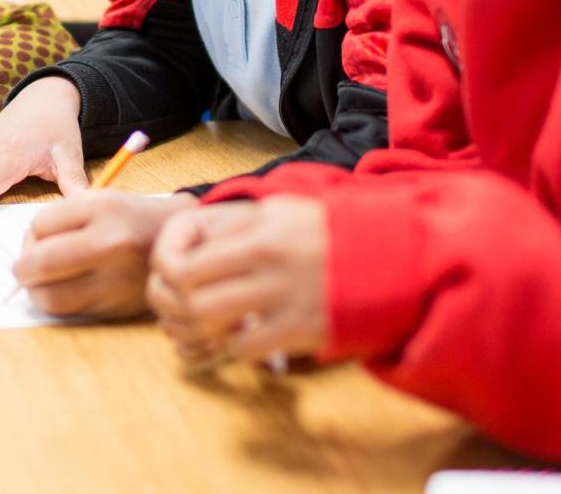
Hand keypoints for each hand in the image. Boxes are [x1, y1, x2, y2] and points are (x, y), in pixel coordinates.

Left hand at [13, 191, 197, 317]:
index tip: (36, 238)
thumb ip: (61, 218)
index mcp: (104, 210)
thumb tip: (24, 249)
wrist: (177, 245)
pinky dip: (58, 304)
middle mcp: (111, 245)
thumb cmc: (130, 219)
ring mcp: (116, 280)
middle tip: (22, 268)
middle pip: (41, 263)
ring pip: (51, 297)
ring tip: (40, 282)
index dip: (30, 233)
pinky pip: (71, 312)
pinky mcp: (117, 308)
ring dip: (35, 291)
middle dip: (22, 267)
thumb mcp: (100, 200)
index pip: (40, 225)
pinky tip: (63, 291)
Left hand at [147, 197, 329, 364]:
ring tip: (209, 323)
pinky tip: (241, 335)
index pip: (187, 264)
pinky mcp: (301, 331)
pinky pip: (246, 349)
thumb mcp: (282, 211)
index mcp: (260, 235)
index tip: (175, 279)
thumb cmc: (330, 230)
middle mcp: (269, 269)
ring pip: (215, 327)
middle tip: (185, 307)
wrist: (390, 256)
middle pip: (193, 300)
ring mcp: (286, 303)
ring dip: (203, 330)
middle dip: (180, 308)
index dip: (170, 277)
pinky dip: (234, 347)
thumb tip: (193, 244)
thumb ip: (237, 227)